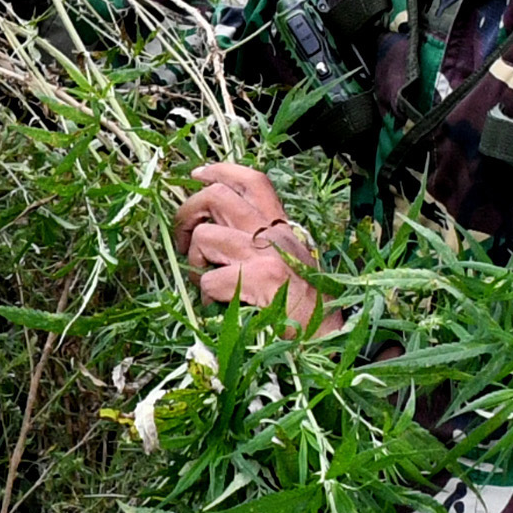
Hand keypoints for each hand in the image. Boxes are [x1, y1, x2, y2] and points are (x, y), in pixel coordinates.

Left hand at [176, 162, 322, 331]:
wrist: (330, 341)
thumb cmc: (307, 311)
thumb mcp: (291, 265)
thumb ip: (261, 246)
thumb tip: (215, 232)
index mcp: (283, 230)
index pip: (253, 182)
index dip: (220, 171)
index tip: (197, 174)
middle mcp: (276, 235)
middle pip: (218, 196)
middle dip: (188, 212)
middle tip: (182, 238)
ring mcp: (267, 255)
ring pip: (206, 235)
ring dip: (195, 261)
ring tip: (206, 283)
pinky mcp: (259, 280)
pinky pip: (209, 279)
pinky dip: (205, 296)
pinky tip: (218, 307)